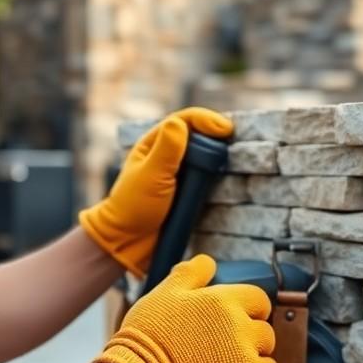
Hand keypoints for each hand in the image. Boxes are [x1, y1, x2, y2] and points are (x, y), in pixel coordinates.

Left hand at [79, 107, 231, 275]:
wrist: (129, 242)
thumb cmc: (133, 206)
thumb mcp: (150, 175)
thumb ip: (166, 149)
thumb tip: (179, 123)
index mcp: (155, 143)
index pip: (185, 121)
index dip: (206, 120)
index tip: (225, 129)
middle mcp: (169, 154)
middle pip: (200, 136)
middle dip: (217, 138)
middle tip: (232, 145)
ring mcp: (180, 174)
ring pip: (206, 157)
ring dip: (219, 158)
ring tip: (234, 160)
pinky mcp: (189, 192)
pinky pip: (209, 179)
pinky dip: (218, 177)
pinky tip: (228, 178)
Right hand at [92, 254, 275, 362]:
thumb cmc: (149, 335)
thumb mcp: (164, 294)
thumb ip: (190, 274)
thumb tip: (207, 262)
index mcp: (221, 298)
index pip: (256, 297)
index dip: (250, 307)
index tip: (239, 317)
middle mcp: (237, 321)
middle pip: (263, 323)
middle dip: (250, 330)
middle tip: (227, 341)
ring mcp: (244, 350)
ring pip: (266, 346)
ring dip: (254, 351)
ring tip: (229, 359)